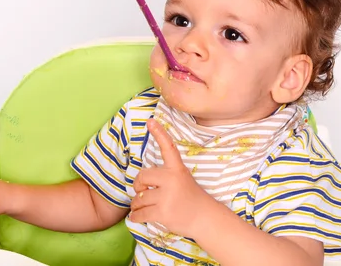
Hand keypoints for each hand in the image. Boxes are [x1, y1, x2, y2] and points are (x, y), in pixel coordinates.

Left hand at [130, 119, 216, 238]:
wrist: (204, 218)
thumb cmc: (190, 198)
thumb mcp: (182, 180)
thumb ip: (164, 176)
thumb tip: (140, 181)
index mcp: (177, 169)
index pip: (168, 148)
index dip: (159, 133)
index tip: (150, 121)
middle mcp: (172, 180)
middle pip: (141, 177)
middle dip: (138, 186)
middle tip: (142, 192)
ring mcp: (167, 196)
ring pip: (138, 198)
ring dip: (136, 205)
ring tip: (143, 207)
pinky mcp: (162, 212)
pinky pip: (139, 213)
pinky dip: (136, 216)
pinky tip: (137, 216)